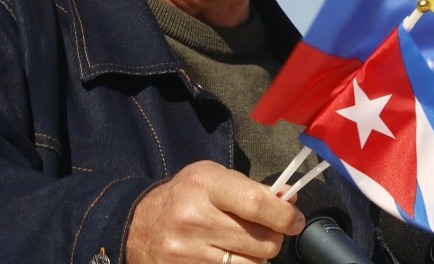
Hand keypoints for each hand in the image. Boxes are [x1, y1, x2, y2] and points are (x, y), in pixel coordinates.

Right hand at [126, 160, 303, 263]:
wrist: (138, 226)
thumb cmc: (184, 197)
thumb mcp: (212, 177)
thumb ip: (250, 189)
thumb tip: (290, 201)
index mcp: (204, 185)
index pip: (257, 204)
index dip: (285, 216)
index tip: (295, 220)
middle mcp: (195, 219)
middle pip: (262, 242)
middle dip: (273, 238)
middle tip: (266, 232)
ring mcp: (188, 253)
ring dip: (257, 259)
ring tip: (243, 246)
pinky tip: (230, 259)